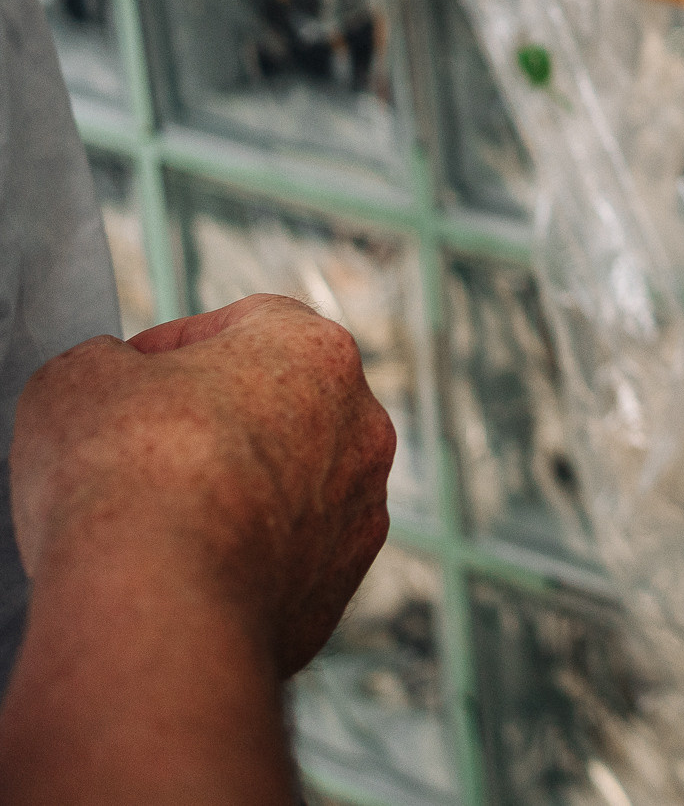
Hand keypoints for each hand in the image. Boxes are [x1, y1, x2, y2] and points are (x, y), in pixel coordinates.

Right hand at [10, 294, 395, 675]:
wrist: (159, 604)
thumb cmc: (125, 473)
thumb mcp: (77, 377)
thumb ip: (107, 364)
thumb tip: (114, 382)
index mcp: (316, 349)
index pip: (249, 324)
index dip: (175, 347)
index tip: (128, 379)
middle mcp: (361, 425)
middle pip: (281, 406)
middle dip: (215, 422)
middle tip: (141, 451)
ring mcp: (360, 510)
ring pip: (291, 485)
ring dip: (236, 493)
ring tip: (160, 521)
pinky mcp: (339, 586)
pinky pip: (285, 558)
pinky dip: (242, 560)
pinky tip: (185, 571)